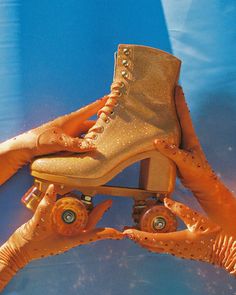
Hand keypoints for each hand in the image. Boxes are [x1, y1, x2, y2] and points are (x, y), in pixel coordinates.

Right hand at [0, 185, 121, 290]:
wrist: (19, 250)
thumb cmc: (29, 242)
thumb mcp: (37, 223)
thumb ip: (45, 206)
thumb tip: (51, 189)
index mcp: (69, 239)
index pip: (92, 235)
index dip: (106, 233)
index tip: (120, 232)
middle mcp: (70, 236)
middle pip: (90, 223)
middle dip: (100, 212)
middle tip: (108, 202)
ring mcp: (66, 233)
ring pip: (82, 221)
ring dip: (89, 210)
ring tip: (95, 200)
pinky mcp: (60, 228)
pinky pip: (71, 219)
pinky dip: (74, 209)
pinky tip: (75, 202)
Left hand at [30, 96, 107, 154]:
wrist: (26, 147)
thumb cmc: (40, 139)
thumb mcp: (58, 141)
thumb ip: (75, 144)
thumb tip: (93, 146)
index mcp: (72, 120)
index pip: (90, 109)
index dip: (101, 103)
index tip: (111, 97)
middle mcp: (73, 126)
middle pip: (92, 124)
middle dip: (103, 125)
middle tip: (116, 127)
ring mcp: (71, 135)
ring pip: (88, 135)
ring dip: (96, 138)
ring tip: (108, 141)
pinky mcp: (68, 143)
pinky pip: (82, 143)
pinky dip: (88, 146)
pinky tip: (93, 151)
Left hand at [124, 198, 235, 274]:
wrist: (223, 250)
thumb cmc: (211, 234)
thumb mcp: (196, 219)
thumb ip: (180, 209)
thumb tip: (166, 200)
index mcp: (174, 241)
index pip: (150, 238)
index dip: (137, 235)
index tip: (126, 232)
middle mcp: (172, 249)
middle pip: (149, 245)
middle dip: (136, 238)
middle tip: (126, 231)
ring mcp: (175, 252)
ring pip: (154, 247)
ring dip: (142, 241)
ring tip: (134, 233)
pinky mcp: (179, 252)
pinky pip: (160, 248)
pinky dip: (151, 242)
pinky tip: (150, 237)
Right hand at [154, 86, 235, 235]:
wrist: (202, 185)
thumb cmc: (198, 172)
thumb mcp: (186, 162)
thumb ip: (173, 151)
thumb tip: (157, 141)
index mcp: (189, 136)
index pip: (184, 114)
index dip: (180, 100)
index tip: (176, 86)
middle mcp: (185, 137)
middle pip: (177, 117)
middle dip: (172, 104)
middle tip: (163, 92)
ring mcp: (180, 144)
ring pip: (172, 127)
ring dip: (165, 117)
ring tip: (155, 108)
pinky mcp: (175, 152)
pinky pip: (167, 138)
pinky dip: (160, 132)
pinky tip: (152, 133)